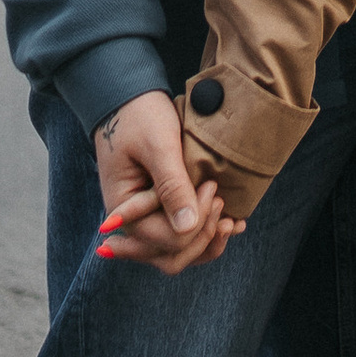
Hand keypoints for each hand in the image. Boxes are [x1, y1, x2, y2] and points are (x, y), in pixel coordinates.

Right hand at [92, 91, 240, 276]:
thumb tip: (187, 227)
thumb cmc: (140, 117)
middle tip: (221, 203)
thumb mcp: (158, 146)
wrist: (129, 99)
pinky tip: (232, 224)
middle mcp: (133, 223)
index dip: (196, 221)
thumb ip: (172, 185)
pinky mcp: (161, 210)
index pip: (166, 240)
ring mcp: (147, 219)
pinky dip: (207, 233)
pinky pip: (183, 236)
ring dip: (207, 242)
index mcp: (124, 211)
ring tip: (232, 223)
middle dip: (203, 238)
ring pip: (179, 253)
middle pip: (171, 257)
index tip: (211, 187)